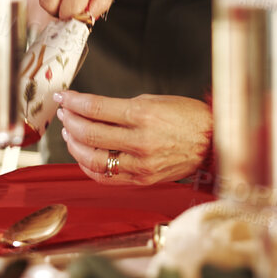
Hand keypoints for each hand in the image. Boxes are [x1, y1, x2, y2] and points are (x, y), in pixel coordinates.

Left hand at [57, 91, 211, 185]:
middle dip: (69, 121)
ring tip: (70, 133)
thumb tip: (91, 109)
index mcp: (143, 116)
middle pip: (89, 133)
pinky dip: (88, 166)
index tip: (63, 97)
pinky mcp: (142, 180)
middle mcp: (140, 142)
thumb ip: (122, 108)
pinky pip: (105, 177)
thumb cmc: (187, 118)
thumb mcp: (154, 101)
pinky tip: (83, 155)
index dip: (73, 102)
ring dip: (74, 145)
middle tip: (64, 113)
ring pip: (92, 159)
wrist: (213, 143)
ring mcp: (140, 164)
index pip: (95, 108)